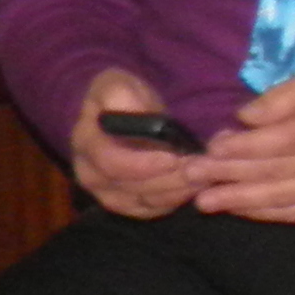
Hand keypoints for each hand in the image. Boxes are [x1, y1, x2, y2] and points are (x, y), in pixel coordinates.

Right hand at [69, 67, 203, 218]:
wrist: (118, 116)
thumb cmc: (120, 98)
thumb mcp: (116, 85)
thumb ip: (121, 96)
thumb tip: (136, 114)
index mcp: (87, 145)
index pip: (112, 163)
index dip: (144, 164)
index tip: (174, 157)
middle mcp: (93, 176)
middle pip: (135, 188)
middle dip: (172, 178)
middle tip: (204, 166)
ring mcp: (109, 194)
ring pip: (148, 202)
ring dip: (180, 190)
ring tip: (207, 173)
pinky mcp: (129, 205)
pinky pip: (154, 210)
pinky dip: (178, 200)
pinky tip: (200, 184)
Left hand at [196, 63, 294, 223]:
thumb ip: (285, 95)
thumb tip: (245, 118)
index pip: (281, 140)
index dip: (243, 146)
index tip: (211, 146)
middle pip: (275, 171)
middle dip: (229, 174)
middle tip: (192, 175)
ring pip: (282, 197)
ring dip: (239, 200)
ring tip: (204, 201)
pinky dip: (265, 213)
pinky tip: (239, 209)